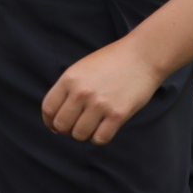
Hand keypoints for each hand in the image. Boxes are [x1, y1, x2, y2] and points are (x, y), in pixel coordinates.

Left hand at [42, 38, 162, 146]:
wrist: (144, 54)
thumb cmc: (113, 61)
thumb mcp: (83, 68)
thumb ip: (68, 91)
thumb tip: (54, 125)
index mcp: (70, 78)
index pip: (48, 109)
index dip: (51, 121)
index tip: (59, 123)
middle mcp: (82, 91)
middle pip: (62, 126)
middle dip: (69, 128)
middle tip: (81, 122)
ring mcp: (100, 103)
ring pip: (80, 135)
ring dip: (86, 133)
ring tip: (96, 121)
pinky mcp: (118, 114)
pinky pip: (100, 139)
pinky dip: (101, 136)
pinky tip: (107, 125)